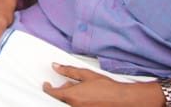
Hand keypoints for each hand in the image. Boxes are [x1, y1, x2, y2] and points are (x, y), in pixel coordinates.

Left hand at [42, 64, 163, 105]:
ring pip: (70, 103)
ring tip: (84, 91)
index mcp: (72, 96)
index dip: (48, 88)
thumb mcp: (86, 75)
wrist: (124, 99)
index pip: (52, 93)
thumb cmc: (107, 87)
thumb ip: (68, 71)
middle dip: (64, 90)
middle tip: (73, 84)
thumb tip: (56, 66)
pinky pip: (79, 106)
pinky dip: (80, 102)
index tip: (47, 84)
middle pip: (62, 98)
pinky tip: (90, 97)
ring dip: (73, 97)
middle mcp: (75, 106)